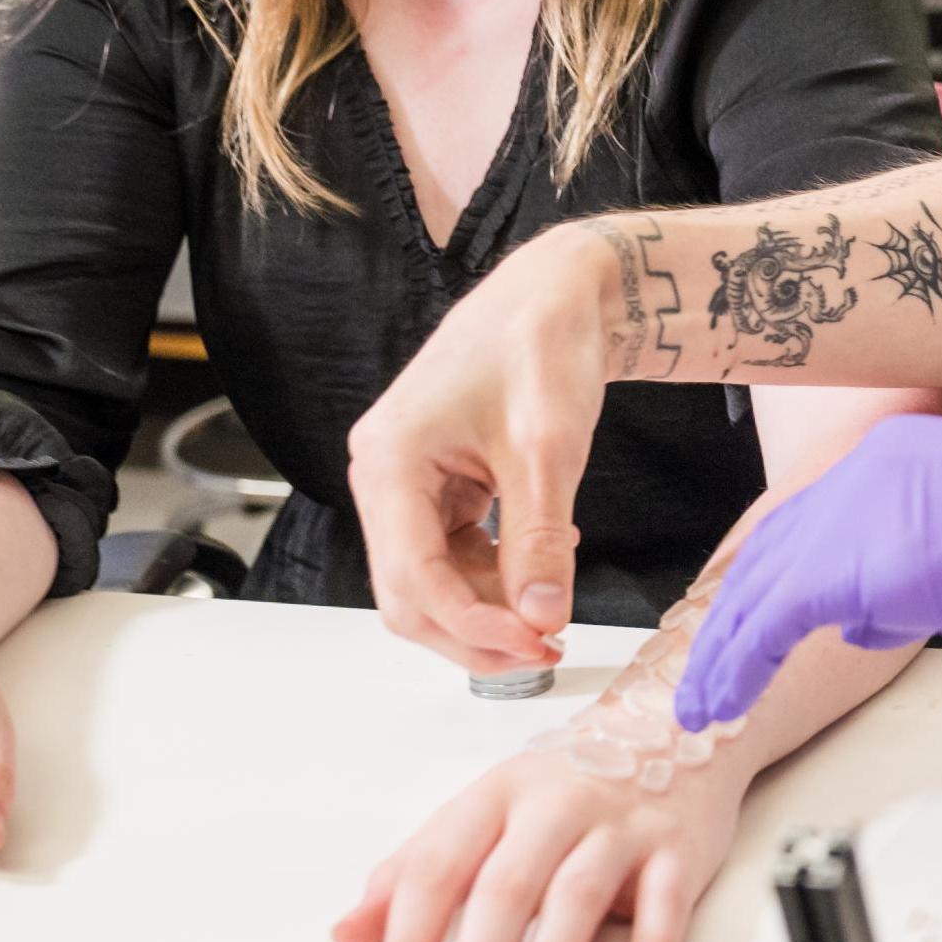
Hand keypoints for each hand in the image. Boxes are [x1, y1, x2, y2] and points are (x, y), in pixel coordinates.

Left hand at [331, 736, 748, 941]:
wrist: (675, 723)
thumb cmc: (566, 783)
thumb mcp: (486, 809)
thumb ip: (417, 868)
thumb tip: (348, 935)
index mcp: (498, 795)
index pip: (439, 867)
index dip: (410, 941)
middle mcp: (557, 803)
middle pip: (507, 886)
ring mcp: (622, 822)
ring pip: (579, 893)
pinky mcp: (679, 845)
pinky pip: (666, 898)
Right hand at [348, 222, 620, 674]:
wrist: (558, 293)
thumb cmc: (543, 347)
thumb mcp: (548, 450)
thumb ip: (539, 539)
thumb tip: (540, 619)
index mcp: (388, 462)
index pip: (414, 577)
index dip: (473, 625)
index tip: (536, 643)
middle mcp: (382, 475)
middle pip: (410, 592)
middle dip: (474, 630)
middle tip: (545, 648)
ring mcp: (408, 481)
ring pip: (433, 580)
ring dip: (488, 608)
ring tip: (551, 612)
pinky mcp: (439, 483)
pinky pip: (454, 553)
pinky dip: (496, 573)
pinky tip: (544, 563)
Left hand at [676, 417, 941, 730]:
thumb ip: (917, 560)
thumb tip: (868, 614)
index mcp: (896, 453)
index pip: (806, 522)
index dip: (764, 581)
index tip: (740, 625)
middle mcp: (867, 467)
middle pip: (769, 551)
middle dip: (729, 618)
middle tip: (704, 671)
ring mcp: (864, 507)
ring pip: (760, 584)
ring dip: (725, 649)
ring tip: (701, 702)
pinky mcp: (871, 558)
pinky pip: (779, 615)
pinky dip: (743, 661)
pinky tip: (726, 697)